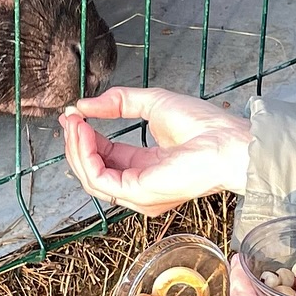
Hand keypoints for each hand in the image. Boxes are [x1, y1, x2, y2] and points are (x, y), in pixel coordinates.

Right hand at [58, 86, 250, 214]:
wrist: (226, 141)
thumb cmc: (204, 126)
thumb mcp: (153, 103)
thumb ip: (119, 102)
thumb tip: (85, 104)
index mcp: (146, 166)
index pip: (105, 157)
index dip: (85, 137)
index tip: (74, 115)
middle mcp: (140, 184)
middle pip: (93, 169)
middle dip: (76, 143)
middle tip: (69, 118)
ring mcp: (138, 193)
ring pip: (91, 177)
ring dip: (76, 147)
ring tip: (74, 122)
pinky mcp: (138, 193)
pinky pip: (99, 178)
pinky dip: (85, 155)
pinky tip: (83, 132)